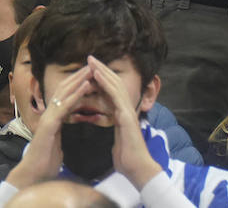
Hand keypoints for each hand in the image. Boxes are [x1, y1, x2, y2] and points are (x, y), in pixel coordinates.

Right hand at [5, 62, 96, 189]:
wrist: (35, 174)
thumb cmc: (46, 160)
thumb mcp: (57, 140)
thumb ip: (61, 128)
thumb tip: (68, 124)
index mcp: (53, 116)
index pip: (65, 94)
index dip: (77, 83)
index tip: (91, 74)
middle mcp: (49, 113)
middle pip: (64, 88)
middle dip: (78, 76)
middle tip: (92, 64)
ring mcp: (48, 117)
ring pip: (63, 93)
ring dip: (78, 80)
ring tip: (91, 69)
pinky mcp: (49, 125)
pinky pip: (64, 106)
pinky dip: (75, 94)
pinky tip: (85, 86)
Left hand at [87, 56, 161, 188]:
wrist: (137, 169)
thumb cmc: (128, 159)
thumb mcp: (119, 142)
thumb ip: (117, 133)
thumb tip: (115, 134)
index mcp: (123, 114)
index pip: (112, 92)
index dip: (103, 79)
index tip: (92, 70)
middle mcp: (126, 109)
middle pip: (114, 83)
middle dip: (102, 70)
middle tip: (90, 58)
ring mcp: (128, 110)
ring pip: (115, 85)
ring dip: (103, 71)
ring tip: (92, 61)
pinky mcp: (126, 115)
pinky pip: (115, 95)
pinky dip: (106, 83)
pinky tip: (97, 74)